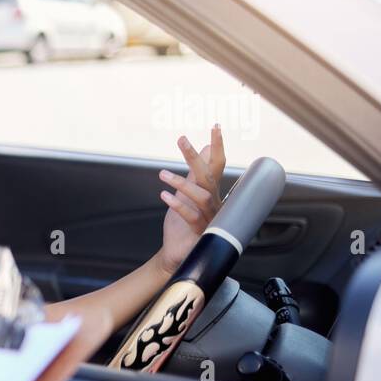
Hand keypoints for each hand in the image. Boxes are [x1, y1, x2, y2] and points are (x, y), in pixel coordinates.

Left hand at [157, 124, 225, 276]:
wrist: (176, 255)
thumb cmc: (183, 224)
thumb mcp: (187, 194)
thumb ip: (195, 174)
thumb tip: (203, 149)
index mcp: (212, 192)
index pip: (218, 165)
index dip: (218, 146)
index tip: (216, 126)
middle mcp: (216, 203)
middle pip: (209, 176)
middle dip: (195, 157)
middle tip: (181, 139)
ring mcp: (211, 219)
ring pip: (202, 196)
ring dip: (182, 183)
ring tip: (162, 174)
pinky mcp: (202, 233)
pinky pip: (192, 216)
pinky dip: (178, 205)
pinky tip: (164, 196)